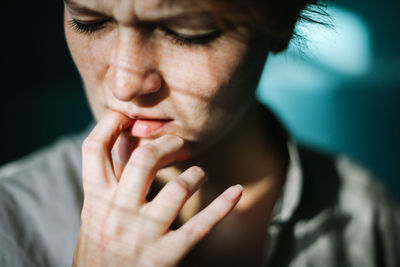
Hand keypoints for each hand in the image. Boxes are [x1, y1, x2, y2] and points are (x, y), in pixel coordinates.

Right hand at [73, 111, 242, 265]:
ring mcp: (142, 234)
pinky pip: (199, 227)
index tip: (126, 113)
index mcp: (95, 200)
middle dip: (166, 143)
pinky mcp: (164, 256)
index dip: (110, 123)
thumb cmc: (100, 249)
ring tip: (199, 173)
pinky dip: (221, 207)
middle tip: (178, 143)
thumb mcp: (95, 215)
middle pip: (144, 158)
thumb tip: (127, 140)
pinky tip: (236, 191)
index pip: (94, 149)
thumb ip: (110, 181)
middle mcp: (116, 212)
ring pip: (177, 188)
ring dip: (194, 175)